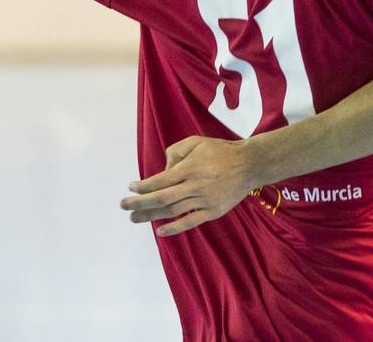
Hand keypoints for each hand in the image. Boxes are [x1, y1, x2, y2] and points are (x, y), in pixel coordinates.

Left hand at [120, 135, 256, 236]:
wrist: (249, 165)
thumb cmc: (220, 151)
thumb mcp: (197, 141)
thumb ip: (176, 151)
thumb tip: (163, 168)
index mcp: (190, 168)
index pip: (160, 180)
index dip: (143, 186)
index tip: (131, 187)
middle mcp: (195, 186)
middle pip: (161, 198)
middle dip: (139, 203)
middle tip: (124, 206)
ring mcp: (204, 201)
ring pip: (172, 211)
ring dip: (151, 216)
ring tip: (134, 218)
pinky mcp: (212, 211)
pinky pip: (190, 222)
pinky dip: (174, 228)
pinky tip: (160, 230)